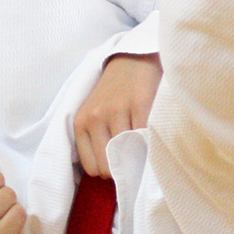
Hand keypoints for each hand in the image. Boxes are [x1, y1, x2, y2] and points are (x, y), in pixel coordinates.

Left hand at [74, 53, 161, 176]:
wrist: (132, 59)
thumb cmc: (114, 92)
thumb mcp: (94, 114)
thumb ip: (95, 139)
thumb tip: (108, 174)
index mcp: (81, 124)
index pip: (92, 168)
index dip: (108, 171)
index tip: (119, 165)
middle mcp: (95, 118)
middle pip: (108, 167)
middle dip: (122, 170)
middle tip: (133, 160)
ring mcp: (117, 111)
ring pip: (127, 155)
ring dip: (138, 157)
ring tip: (143, 148)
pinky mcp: (140, 104)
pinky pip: (145, 138)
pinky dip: (150, 144)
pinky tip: (152, 138)